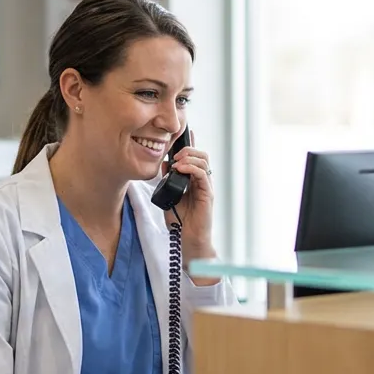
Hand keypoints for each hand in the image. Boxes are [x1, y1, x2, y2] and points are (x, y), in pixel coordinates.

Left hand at [163, 139, 218, 284]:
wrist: (188, 239)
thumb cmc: (180, 221)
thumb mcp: (169, 196)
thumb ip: (168, 180)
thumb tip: (165, 163)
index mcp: (194, 181)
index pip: (195, 158)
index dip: (190, 145)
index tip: (184, 134)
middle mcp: (202, 182)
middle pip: (201, 155)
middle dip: (188, 150)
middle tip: (175, 153)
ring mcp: (206, 187)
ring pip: (204, 161)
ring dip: (189, 157)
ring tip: (177, 161)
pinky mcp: (208, 194)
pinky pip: (203, 174)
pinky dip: (192, 168)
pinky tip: (181, 169)